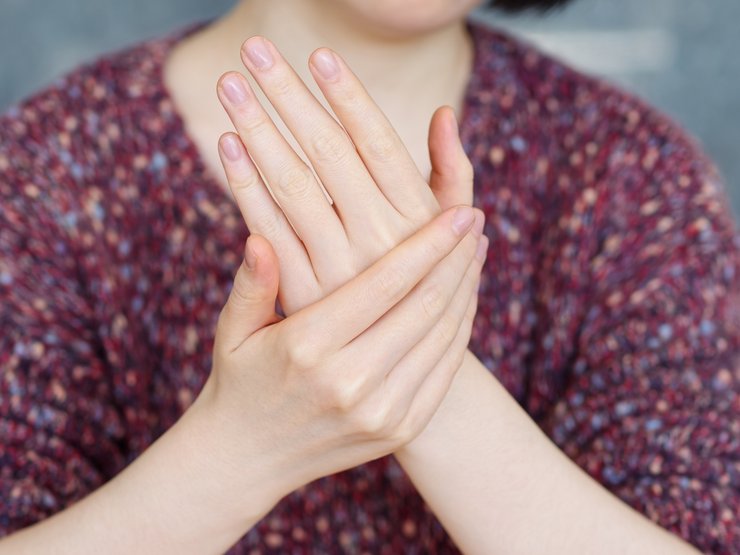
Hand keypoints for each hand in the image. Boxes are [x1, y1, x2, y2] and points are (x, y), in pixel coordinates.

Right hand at [196, 206, 485, 505]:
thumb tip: (260, 239)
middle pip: (425, 305)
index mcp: (308, 346)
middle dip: (457, 257)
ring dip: (467, 288)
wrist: (249, 457)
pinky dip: (461, 328)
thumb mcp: (233, 330)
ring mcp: (380, 411)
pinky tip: (465, 297)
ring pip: (443, 335)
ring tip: (476, 250)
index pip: (387, 283)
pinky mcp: (399, 428)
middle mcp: (349, 381)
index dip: (430, 243)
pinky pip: (445, 369)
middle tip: (476, 219)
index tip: (460, 211)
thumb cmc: (241, 379)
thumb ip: (252, 283)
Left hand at [214, 36, 482, 315]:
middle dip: (289, 95)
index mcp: (418, 221)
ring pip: (292, 186)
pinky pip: (268, 230)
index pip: (380, 144)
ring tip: (230, 82)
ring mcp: (336, 269)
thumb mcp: (450, 234)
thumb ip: (452, 175)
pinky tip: (226, 145)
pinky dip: (244, 186)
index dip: (349, 96)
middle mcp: (378, 241)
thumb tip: (443, 113)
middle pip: (328, 153)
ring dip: (258, 128)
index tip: (319, 55)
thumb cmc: (428, 287)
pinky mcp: (301, 293)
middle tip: (257, 47)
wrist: (393, 371)